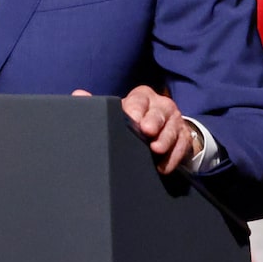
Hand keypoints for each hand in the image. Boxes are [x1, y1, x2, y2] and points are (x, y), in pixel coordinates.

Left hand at [74, 85, 199, 174]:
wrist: (161, 130)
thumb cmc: (134, 120)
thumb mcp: (118, 111)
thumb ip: (97, 104)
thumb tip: (78, 94)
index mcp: (143, 97)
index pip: (140, 99)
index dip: (136, 108)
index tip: (132, 118)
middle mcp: (161, 106)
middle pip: (159, 112)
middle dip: (154, 122)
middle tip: (147, 131)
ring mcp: (175, 121)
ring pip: (173, 128)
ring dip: (165, 140)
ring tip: (156, 150)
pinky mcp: (184, 137)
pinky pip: (182, 146)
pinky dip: (173, 157)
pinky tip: (164, 166)